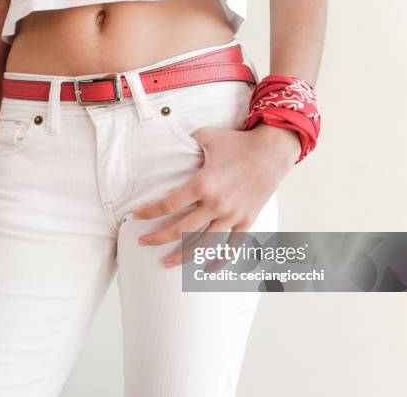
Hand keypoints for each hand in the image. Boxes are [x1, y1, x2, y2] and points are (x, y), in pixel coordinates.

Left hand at [133, 124, 300, 266]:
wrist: (272, 151)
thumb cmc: (237, 143)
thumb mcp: (206, 137)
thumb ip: (185, 143)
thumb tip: (168, 147)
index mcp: (202, 184)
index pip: (168, 205)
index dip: (148, 213)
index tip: (135, 217)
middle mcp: (215, 204)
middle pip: (180, 229)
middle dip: (157, 238)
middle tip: (142, 242)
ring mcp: (232, 215)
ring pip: (202, 244)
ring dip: (182, 256)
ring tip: (164, 262)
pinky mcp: (246, 221)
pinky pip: (231, 247)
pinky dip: (218, 260)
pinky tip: (206, 270)